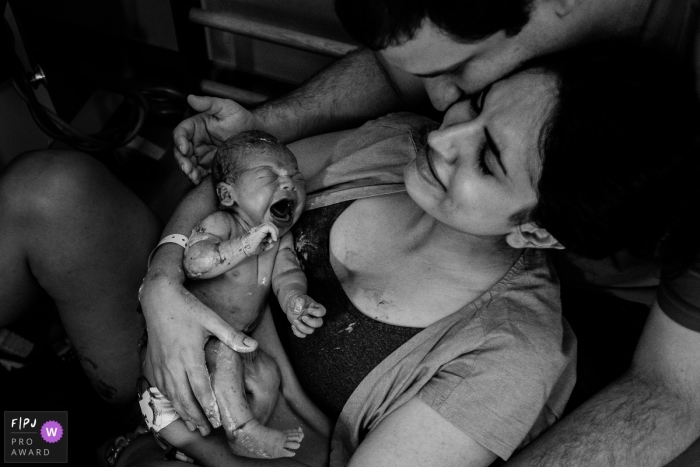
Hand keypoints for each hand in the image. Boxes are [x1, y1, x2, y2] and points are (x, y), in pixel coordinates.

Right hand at [140, 275, 258, 434]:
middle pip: (184, 398)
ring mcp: (161, 365)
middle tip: (207, 430)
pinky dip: (171, 401)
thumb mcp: (211, 319)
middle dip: (196, 417)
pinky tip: (178, 406)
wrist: (157, 298)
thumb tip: (254, 345)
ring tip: (194, 425)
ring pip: (172, 396)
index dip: (208, 407)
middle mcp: (173, 364)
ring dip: (183, 413)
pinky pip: (161, 388)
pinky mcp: (153, 363)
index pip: (200, 388)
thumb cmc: (186, 307)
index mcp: (189, 355)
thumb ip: (232, 335)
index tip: (216, 420)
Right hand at [173, 95, 259, 184]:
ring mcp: (202, 153)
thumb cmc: (240, 118)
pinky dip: (195, 176)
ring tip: (192, 176)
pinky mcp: (209, 164)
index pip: (181, 132)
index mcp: (196, 126)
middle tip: (187, 168)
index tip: (184, 148)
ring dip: (187, 170)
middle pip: (181, 150)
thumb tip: (190, 97)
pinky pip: (198, 171)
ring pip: (188, 162)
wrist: (255, 133)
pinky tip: (197, 179)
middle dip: (181, 160)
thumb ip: (209, 103)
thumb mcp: (226, 107)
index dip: (179, 140)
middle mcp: (196, 140)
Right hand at [242, 223, 278, 255]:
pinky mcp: (258, 230)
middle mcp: (258, 229)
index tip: (271, 241)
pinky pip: (269, 227)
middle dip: (275, 231)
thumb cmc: (249, 249)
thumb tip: (272, 244)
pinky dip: (273, 232)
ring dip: (274, 231)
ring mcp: (258, 229)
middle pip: (270, 224)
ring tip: (273, 239)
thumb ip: (266, 246)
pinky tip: (273, 238)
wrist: (242, 249)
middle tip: (273, 239)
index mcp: (259, 231)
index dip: (273, 233)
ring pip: (270, 224)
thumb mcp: (260, 248)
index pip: (268, 227)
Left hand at [285, 294, 325, 336]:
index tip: (309, 310)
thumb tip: (300, 306)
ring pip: (311, 331)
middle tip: (302, 317)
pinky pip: (303, 335)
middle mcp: (314, 317)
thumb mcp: (298, 298)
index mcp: (316, 308)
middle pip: (319, 323)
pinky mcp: (303, 329)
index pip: (322, 312)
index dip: (317, 313)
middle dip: (310, 322)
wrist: (292, 306)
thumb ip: (300, 300)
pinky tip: (293, 326)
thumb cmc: (297, 301)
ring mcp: (309, 324)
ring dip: (302, 327)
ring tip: (295, 321)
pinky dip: (297, 333)